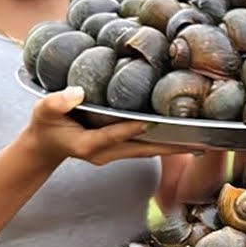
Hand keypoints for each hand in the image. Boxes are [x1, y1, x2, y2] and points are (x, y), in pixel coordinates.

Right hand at [22, 86, 185, 166]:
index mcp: (88, 145)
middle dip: (169, 147)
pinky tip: (183, 138)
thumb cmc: (45, 124)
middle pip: (142, 149)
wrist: (45, 145)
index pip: (114, 135)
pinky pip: (146, 148)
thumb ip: (58, 102)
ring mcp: (114, 154)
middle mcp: (105, 153)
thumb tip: (79, 92)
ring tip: (200, 143)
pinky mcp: (120, 150)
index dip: (131, 129)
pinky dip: (164, 143)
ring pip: (148, 151)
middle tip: (197, 143)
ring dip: (173, 148)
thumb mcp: (44, 110)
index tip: (151, 122)